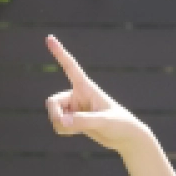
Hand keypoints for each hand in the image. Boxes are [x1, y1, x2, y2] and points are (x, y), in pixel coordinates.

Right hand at [45, 35, 148, 151]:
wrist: (126, 138)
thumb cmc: (120, 124)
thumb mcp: (103, 122)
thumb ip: (83, 122)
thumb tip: (62, 122)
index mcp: (86, 87)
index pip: (70, 67)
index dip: (59, 53)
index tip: (49, 38)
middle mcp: (77, 95)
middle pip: (52, 102)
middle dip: (55, 115)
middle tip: (63, 124)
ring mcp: (74, 108)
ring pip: (54, 115)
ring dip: (61, 125)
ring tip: (77, 130)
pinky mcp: (73, 120)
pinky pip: (58, 124)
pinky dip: (63, 130)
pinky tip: (76, 132)